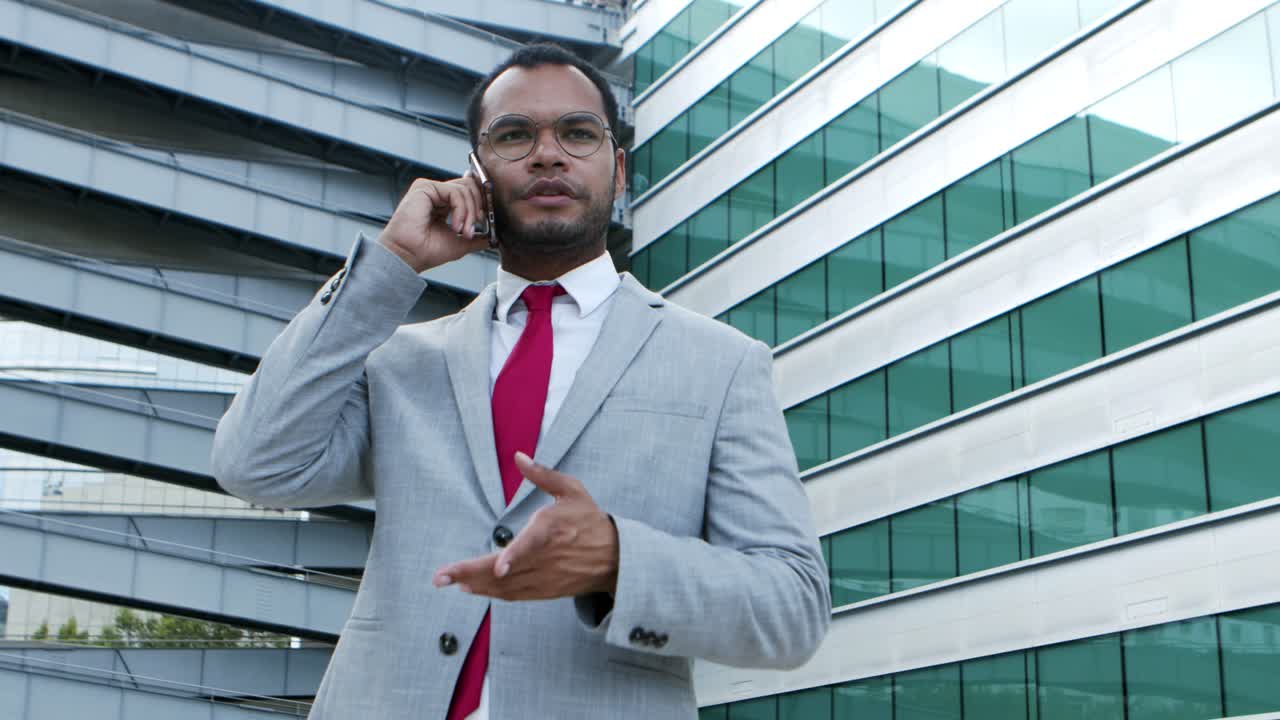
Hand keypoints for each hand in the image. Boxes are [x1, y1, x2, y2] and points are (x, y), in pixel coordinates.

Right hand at [377, 174, 492, 272]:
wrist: (409, 256)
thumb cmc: (427, 251)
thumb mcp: (461, 243)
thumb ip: (478, 237)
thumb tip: (494, 237)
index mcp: (443, 204)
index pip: (469, 192)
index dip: (481, 202)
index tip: (485, 221)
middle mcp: (436, 194)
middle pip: (470, 186)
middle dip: (478, 207)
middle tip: (475, 227)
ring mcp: (430, 189)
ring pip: (465, 188)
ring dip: (470, 212)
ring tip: (463, 231)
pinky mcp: (425, 187)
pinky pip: (455, 192)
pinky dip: (461, 209)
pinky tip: (455, 225)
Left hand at [432, 451, 618, 600]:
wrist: (615, 557)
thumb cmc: (590, 519)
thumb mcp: (572, 490)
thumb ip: (543, 474)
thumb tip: (519, 456)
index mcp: (553, 529)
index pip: (532, 545)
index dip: (515, 556)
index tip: (498, 568)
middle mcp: (547, 557)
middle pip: (505, 571)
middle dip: (470, 573)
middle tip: (440, 577)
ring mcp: (545, 577)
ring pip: (505, 586)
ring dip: (475, 584)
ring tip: (448, 579)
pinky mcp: (545, 590)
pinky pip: (514, 595)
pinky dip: (491, 593)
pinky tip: (471, 587)